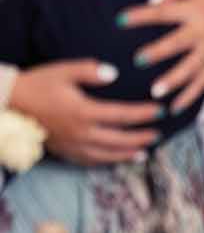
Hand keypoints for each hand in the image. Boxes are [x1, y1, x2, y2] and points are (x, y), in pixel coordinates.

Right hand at [6, 61, 159, 163]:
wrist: (10, 103)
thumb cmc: (38, 84)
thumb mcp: (63, 71)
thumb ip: (89, 70)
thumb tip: (114, 73)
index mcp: (83, 111)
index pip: (122, 115)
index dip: (143, 114)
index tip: (160, 111)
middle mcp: (81, 132)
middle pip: (120, 140)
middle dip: (142, 137)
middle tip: (158, 134)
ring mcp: (73, 145)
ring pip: (107, 155)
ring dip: (128, 154)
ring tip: (144, 153)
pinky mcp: (65, 151)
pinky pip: (90, 161)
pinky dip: (107, 161)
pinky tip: (116, 159)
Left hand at [120, 0, 203, 110]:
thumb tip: (152, 1)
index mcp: (195, 11)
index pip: (164, 13)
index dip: (142, 16)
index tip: (120, 21)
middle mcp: (203, 32)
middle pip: (179, 43)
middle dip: (159, 52)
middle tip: (139, 60)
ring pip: (192, 68)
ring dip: (174, 81)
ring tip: (155, 92)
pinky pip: (202, 83)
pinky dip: (190, 96)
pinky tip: (174, 108)